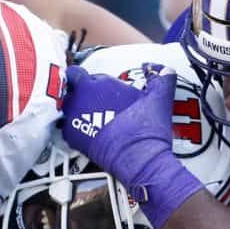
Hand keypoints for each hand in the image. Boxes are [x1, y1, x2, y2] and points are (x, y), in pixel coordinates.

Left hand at [61, 65, 202, 228]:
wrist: (138, 159)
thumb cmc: (147, 130)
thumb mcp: (159, 98)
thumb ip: (162, 79)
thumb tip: (164, 69)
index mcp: (99, 84)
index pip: (78, 73)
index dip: (86, 80)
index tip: (95, 88)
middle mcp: (81, 98)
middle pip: (69, 89)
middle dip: (77, 92)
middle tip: (91, 102)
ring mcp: (73, 118)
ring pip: (66, 107)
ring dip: (74, 109)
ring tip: (88, 117)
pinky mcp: (71, 137)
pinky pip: (66, 126)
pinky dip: (74, 127)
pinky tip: (88, 132)